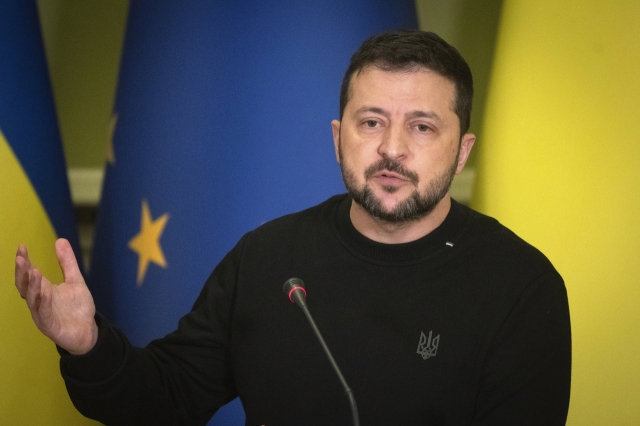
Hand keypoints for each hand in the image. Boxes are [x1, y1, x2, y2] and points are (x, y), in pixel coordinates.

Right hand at [15, 238, 97, 354]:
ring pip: (32, 299)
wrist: (88, 330)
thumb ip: (67, 263)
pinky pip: (43, 313)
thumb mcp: (75, 280)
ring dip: (31, 285)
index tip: (22, 247)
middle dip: (21, 272)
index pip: (28, 273)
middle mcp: (38, 301)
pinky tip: (45, 292)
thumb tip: (60, 240)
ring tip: (33, 270)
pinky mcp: (49, 325)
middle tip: (21, 258)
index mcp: (43, 289)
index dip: (24, 261)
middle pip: (24, 285)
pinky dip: (43, 302)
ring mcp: (42, 313)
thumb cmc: (78, 307)